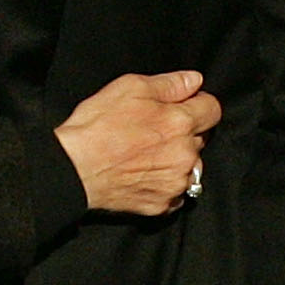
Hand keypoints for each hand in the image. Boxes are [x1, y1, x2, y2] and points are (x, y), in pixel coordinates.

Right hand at [53, 71, 220, 214]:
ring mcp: (176, 182)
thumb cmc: (95, 129)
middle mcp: (185, 154)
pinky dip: (164, 184)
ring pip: (189, 167)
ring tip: (144, 156)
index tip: (180, 107)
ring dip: (175, 160)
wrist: (72, 169)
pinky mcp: (163, 204)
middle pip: (200, 138)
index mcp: (181, 122)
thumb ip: (168, 83)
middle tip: (151, 131)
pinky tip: (142, 175)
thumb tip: (193, 80)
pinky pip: (175, 193)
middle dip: (183, 133)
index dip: (196, 103)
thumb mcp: (128, 87)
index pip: (212, 109)